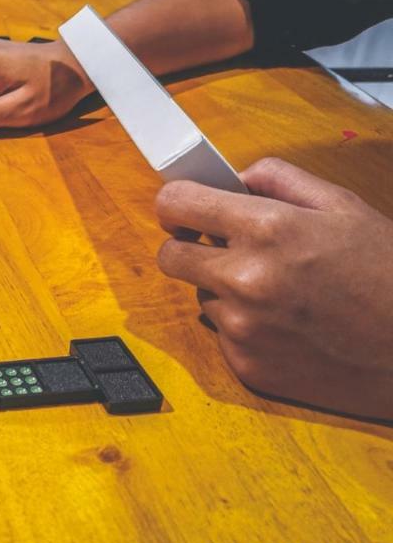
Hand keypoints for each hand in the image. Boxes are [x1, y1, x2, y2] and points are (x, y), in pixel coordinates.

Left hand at [155, 157, 392, 420]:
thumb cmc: (388, 275)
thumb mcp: (344, 207)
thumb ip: (280, 180)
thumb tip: (235, 178)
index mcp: (267, 229)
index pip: (174, 204)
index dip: (177, 204)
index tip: (185, 209)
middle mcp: (244, 279)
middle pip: (170, 255)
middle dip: (191, 246)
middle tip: (225, 248)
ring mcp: (241, 326)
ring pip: (201, 295)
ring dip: (225, 289)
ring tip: (280, 292)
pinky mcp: (245, 364)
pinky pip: (223, 333)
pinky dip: (245, 326)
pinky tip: (288, 324)